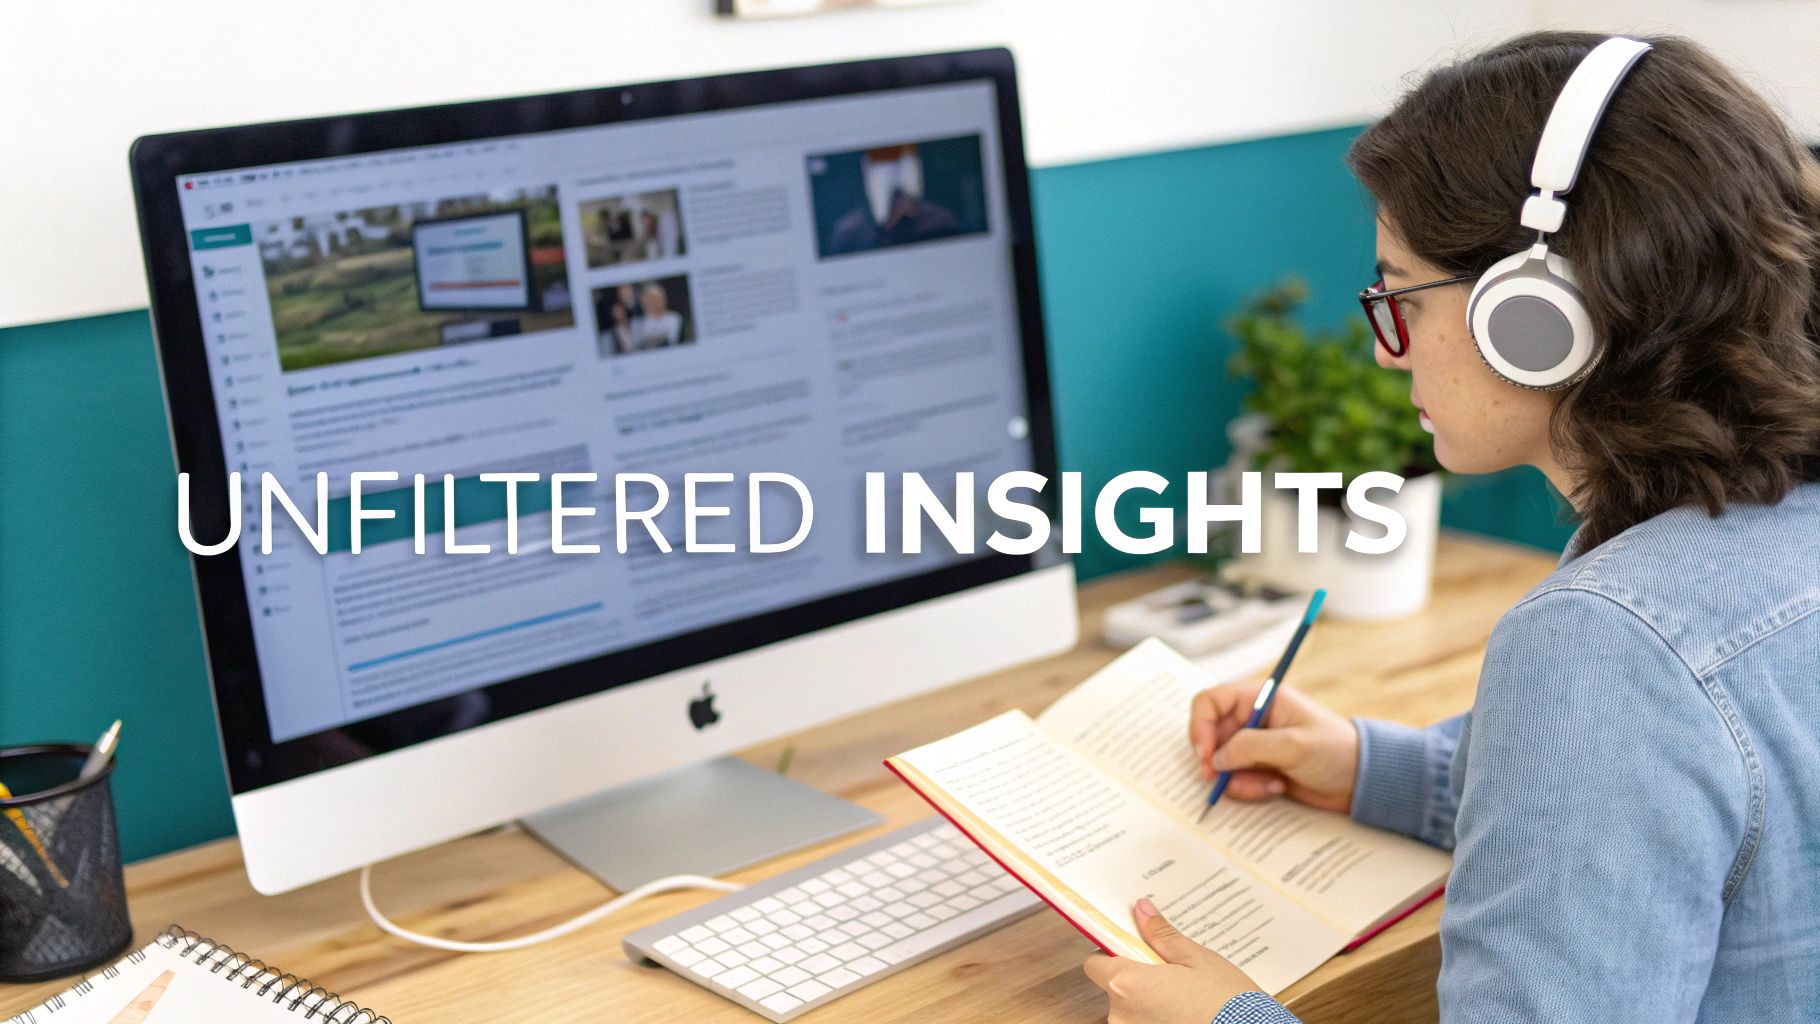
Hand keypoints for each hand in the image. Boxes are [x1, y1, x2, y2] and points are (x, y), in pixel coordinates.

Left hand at [1081, 898, 1261, 1023]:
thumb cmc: (1228, 1002)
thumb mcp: (1197, 959)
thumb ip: (1162, 936)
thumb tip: (1141, 910)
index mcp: (1127, 984)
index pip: (1094, 964)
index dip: (1111, 955)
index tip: (1133, 951)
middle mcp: (1121, 1016)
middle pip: (1114, 989)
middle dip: (1136, 981)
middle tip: (1170, 976)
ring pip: (1129, 1012)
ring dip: (1148, 1005)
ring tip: (1184, 1000)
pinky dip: (1159, 1021)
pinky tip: (1185, 1017)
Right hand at [1189, 679, 1359, 813]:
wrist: (1361, 782)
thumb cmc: (1335, 751)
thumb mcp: (1293, 745)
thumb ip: (1250, 747)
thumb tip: (1216, 759)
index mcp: (1260, 698)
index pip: (1211, 701)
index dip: (1200, 725)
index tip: (1205, 753)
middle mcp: (1252, 719)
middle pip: (1210, 734)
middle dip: (1214, 759)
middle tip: (1217, 780)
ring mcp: (1254, 745)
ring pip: (1221, 762)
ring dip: (1238, 779)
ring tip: (1269, 785)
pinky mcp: (1258, 769)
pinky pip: (1236, 779)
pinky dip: (1250, 788)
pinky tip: (1276, 787)